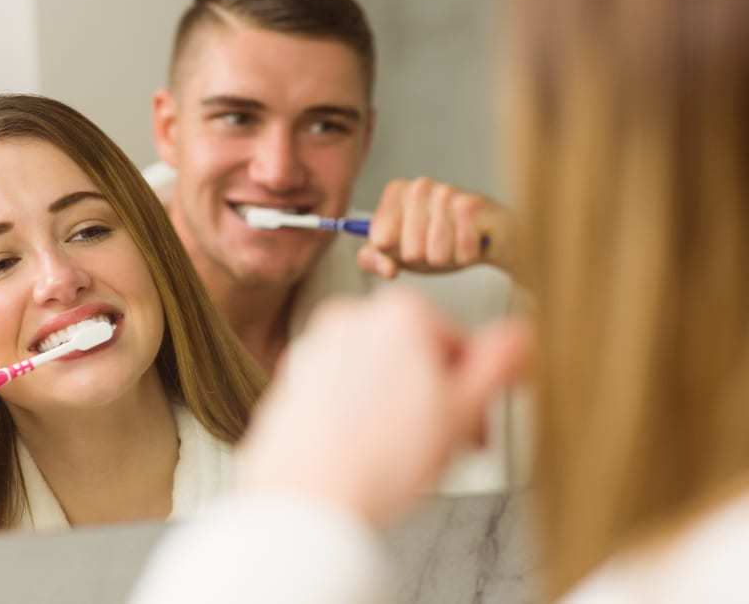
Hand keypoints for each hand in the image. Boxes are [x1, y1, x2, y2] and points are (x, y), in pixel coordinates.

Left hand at [237, 288, 529, 526]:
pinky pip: (341, 392)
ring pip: (378, 374)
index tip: (476, 428)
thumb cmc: (381, 461)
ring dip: (400, 408)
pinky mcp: (291, 380)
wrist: (307, 498)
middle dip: (436, 401)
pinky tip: (368, 453)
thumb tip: (520, 336)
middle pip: (415, 356)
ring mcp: (316, 347)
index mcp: (399, 313)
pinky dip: (359, 415)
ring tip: (405, 457)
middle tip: (445, 448)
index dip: (476, 394)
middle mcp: (352, 317)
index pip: (459, 346)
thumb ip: (498, 364)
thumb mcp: (463, 411)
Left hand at [358, 178, 513, 278]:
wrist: (491, 239)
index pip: (380, 241)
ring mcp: (446, 193)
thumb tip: (387, 269)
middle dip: (425, 259)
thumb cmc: (441, 243)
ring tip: (457, 244)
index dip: (397, 254)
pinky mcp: (472, 204)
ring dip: (448, 259)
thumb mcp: (400, 253)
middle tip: (440, 245)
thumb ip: (374, 259)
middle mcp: (419, 186)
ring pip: (435, 254)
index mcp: (397, 192)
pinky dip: (467, 256)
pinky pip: (460, 253)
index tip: (413, 243)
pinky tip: (474, 242)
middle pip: (408, 252)